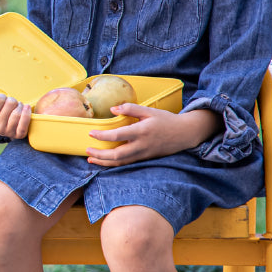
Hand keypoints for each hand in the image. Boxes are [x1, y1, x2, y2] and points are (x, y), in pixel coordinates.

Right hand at [0, 93, 31, 139]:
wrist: (6, 127)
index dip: (2, 97)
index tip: (1, 101)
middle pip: (10, 103)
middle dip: (12, 101)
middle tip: (10, 104)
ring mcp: (8, 132)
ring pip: (18, 111)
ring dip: (19, 106)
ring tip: (17, 107)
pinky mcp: (19, 134)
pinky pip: (24, 122)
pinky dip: (27, 113)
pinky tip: (26, 108)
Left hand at [86, 105, 218, 165]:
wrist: (185, 134)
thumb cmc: (166, 120)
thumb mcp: (149, 110)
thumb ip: (130, 108)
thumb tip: (112, 109)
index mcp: (142, 131)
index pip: (118, 135)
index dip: (103, 135)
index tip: (91, 133)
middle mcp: (142, 145)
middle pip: (117, 155)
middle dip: (100, 155)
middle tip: (87, 149)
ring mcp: (143, 154)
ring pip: (121, 162)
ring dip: (104, 162)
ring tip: (91, 158)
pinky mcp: (145, 158)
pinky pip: (127, 163)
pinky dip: (114, 164)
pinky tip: (104, 161)